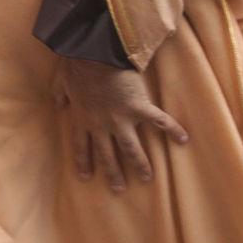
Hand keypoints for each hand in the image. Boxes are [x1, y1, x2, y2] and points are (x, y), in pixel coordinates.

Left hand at [51, 58, 189, 192]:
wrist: (94, 53)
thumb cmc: (77, 64)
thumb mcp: (61, 82)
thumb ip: (60, 95)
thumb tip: (58, 105)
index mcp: (83, 119)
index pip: (81, 147)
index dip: (83, 162)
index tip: (86, 177)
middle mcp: (102, 125)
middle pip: (107, 155)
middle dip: (113, 173)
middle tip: (118, 189)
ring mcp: (121, 119)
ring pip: (131, 148)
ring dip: (139, 164)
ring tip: (147, 178)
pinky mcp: (139, 108)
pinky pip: (158, 122)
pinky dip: (172, 130)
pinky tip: (183, 139)